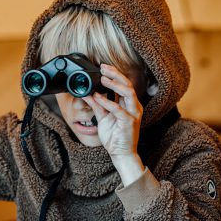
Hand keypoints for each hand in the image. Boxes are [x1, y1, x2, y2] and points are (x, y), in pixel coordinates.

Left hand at [83, 64, 144, 183]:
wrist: (120, 153)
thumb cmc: (115, 136)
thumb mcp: (103, 117)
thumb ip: (97, 104)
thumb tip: (87, 93)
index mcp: (128, 104)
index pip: (124, 84)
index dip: (114, 74)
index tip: (103, 67)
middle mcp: (133, 106)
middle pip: (127, 84)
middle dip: (115, 74)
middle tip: (103, 68)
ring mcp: (133, 114)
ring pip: (128, 92)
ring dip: (115, 84)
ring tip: (103, 78)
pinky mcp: (129, 122)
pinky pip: (118, 109)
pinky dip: (107, 101)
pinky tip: (98, 97)